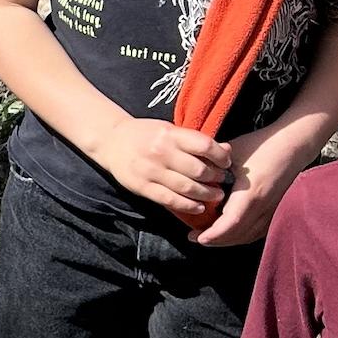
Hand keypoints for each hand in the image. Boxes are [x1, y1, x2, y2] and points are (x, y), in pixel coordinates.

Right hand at [93, 115, 231, 224]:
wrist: (111, 142)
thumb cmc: (145, 135)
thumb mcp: (169, 130)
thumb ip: (195, 141)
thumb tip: (226, 150)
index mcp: (169, 134)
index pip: (204, 146)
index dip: (220, 156)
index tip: (225, 162)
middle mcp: (161, 152)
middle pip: (199, 170)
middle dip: (216, 177)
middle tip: (222, 180)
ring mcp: (151, 171)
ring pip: (187, 187)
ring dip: (207, 194)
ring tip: (216, 195)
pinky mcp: (143, 187)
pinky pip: (170, 200)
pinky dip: (188, 206)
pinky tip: (199, 207)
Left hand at [194, 123, 310, 246]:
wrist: (294, 145)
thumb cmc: (262, 145)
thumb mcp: (233, 152)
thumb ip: (212, 165)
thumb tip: (191, 173)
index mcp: (251, 194)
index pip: (231, 223)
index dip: (213, 234)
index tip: (197, 237)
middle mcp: (264, 207)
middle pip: (238, 235)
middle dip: (216, 240)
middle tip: (195, 237)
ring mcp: (273, 211)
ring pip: (249, 236)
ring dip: (228, 240)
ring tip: (208, 237)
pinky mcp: (277, 210)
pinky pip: (258, 231)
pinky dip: (242, 236)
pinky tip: (230, 233)